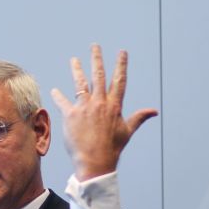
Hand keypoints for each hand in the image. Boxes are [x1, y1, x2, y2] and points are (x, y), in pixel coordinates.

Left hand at [50, 44, 157, 179]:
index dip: (121, 65)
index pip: (119, 80)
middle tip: (94, 46)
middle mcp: (99, 103)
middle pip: (98, 76)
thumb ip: (139, 117)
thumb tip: (154, 111)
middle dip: (97, 59)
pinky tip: (54, 91)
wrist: (95, 161)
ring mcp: (84, 108)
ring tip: (73, 60)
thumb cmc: (112, 148)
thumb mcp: (127, 131)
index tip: (122, 52)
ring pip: (80, 83)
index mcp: (114, 106)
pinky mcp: (70, 115)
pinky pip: (63, 102)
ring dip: (77, 70)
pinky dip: (58, 96)